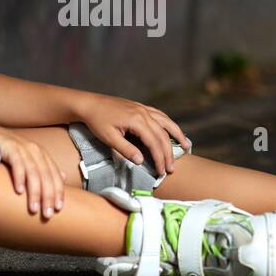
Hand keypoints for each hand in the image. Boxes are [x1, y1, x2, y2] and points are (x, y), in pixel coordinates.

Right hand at [0, 128, 65, 218]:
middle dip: (48, 196)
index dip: (58, 192)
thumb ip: (44, 168)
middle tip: (47, 214)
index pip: (54, 175)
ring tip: (33, 209)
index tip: (58, 209)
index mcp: (42, 155)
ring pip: (33, 172)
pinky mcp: (10, 147)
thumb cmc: (9, 152)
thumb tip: (63, 177)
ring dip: (34, 192)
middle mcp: (35, 151)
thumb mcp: (29, 159)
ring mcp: (23, 148)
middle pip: (46, 176)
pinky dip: (19, 177)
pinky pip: (17, 163)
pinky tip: (19, 191)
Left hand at [71, 94, 192, 178]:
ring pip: (166, 122)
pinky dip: (168, 124)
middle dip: (169, 153)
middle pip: (162, 135)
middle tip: (171, 168)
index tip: (162, 172)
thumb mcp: (109, 138)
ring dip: (177, 135)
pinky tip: (172, 130)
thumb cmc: (97, 121)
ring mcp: (143, 108)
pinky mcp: (140, 107)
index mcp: (137, 120)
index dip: (160, 158)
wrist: (89, 103)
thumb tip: (141, 161)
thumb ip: (125, 150)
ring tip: (187, 146)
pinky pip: (160, 115)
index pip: (154, 142)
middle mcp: (143, 113)